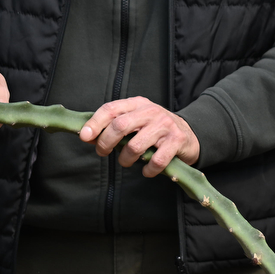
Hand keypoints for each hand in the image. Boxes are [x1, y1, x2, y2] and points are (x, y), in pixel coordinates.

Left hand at [78, 97, 198, 173]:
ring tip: (127, 162)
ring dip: (125, 160)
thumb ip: (114, 126)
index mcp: (137, 103)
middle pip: (120, 126)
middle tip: (102, 152)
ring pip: (135, 146)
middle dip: (106, 143)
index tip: (84, 137)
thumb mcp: (136, 121)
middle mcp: (151, 111)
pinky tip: (146, 170)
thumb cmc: (155, 130)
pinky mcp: (176, 141)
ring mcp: (165, 126)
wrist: (190, 134)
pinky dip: (147, 170)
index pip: (111, 109)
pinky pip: (156, 161)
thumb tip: (87, 136)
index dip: (95, 123)